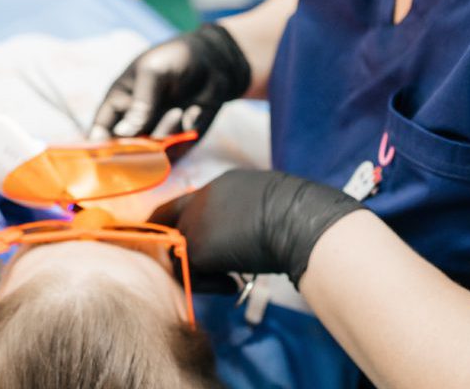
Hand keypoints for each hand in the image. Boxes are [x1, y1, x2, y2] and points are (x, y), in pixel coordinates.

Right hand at [89, 23, 251, 140]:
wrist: (216, 61)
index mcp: (119, 103)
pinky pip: (177, 149)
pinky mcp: (180, 140)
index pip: (100, 131)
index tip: (106, 154)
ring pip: (153, 152)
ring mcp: (158, 133)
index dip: (98, 146)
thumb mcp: (153, 72)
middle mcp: (135, 124)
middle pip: (124, 151)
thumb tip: (124, 134)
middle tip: (150, 134)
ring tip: (179, 110)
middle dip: (135, 148)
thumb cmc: (175, 58)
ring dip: (165, 133)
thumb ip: (140, 103)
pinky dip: (185, 133)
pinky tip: (194, 111)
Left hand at [149, 169, 364, 284]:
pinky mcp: (194, 246)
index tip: (183, 238)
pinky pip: (189, 273)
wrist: (298, 219)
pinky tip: (233, 285)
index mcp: (222, 185)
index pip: (188, 202)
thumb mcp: (269, 206)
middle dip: (177, 244)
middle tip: (196, 267)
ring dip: (202, 270)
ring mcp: (194, 221)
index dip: (183, 220)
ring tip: (231, 280)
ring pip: (179, 252)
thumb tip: (244, 241)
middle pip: (169, 220)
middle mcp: (202, 198)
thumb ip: (246, 217)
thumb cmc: (300, 214)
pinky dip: (209, 285)